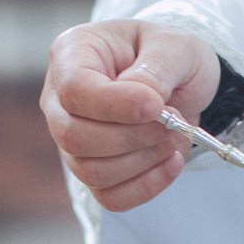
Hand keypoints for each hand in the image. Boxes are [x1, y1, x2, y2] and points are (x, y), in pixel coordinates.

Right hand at [41, 20, 221, 210]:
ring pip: (91, 171)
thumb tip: (143, 100)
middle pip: (74, 137)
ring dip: (143, 160)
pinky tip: (172, 162)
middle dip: (132, 137)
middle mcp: (61, 100)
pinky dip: (146, 186)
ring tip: (176, 136)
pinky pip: (109, 196)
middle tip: (173, 122)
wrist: (183, 82)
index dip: (114, 104)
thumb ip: (158, 68)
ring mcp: (72, 139)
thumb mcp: (175, 47)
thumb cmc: (170, 56)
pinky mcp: (93, 170)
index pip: (74, 89)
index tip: (156, 106)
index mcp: (73, 54)